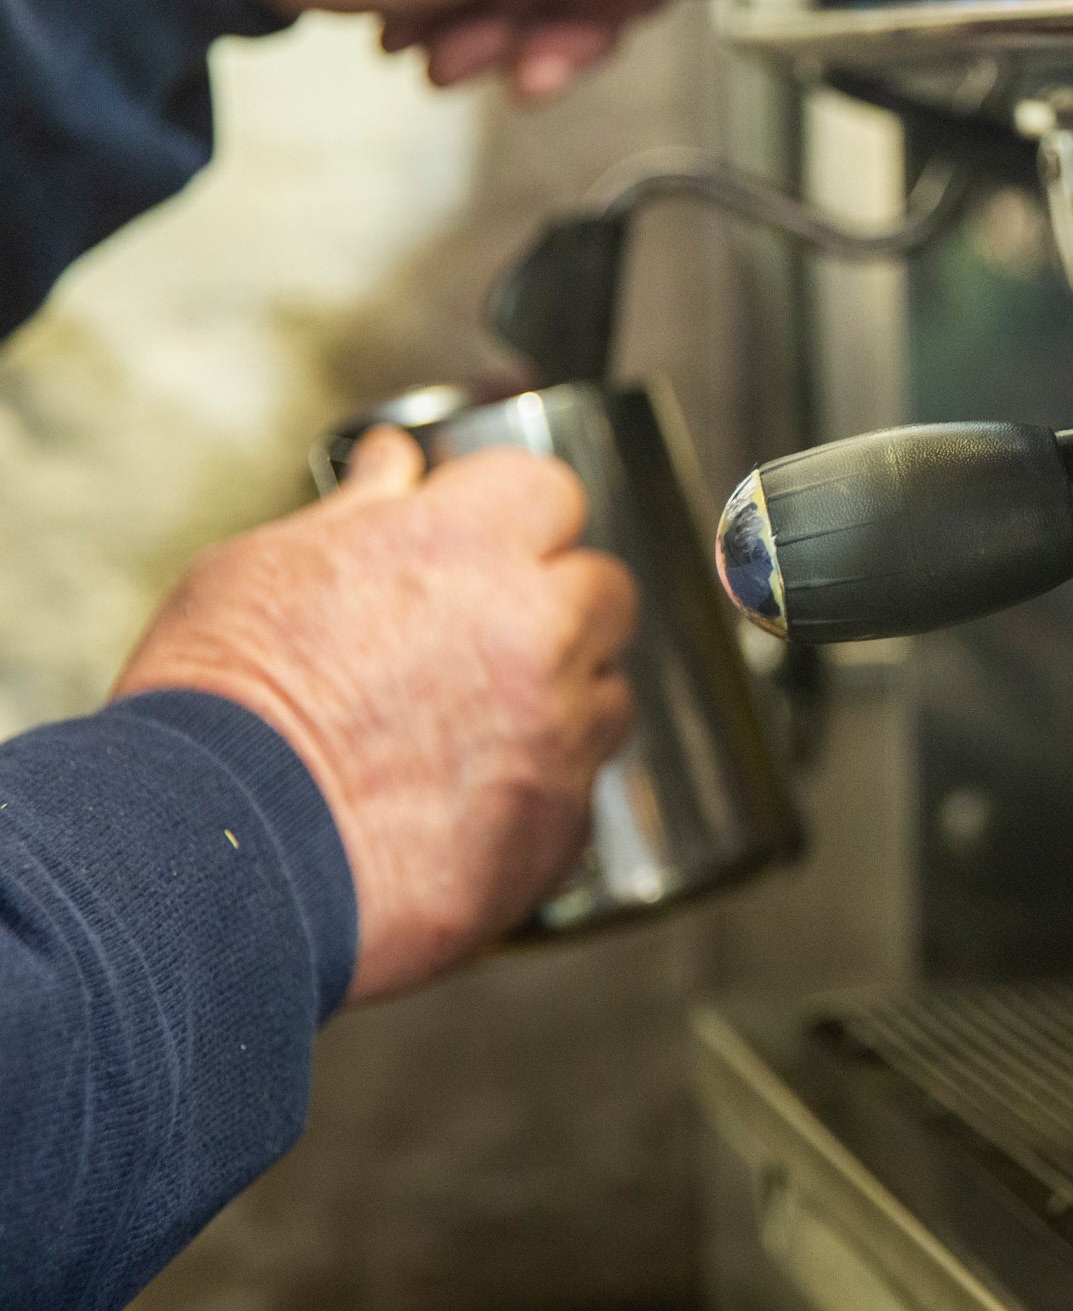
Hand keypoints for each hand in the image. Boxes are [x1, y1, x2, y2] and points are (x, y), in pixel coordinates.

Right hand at [114, 427, 636, 1002]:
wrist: (214, 857)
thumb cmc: (219, 709)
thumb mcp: (263, 570)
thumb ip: (360, 512)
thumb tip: (395, 464)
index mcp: (464, 547)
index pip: (548, 490)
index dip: (513, 515)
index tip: (483, 541)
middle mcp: (535, 630)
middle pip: (604, 587)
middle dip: (556, 603)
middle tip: (482, 637)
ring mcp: (558, 730)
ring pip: (609, 691)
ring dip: (563, 698)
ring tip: (468, 728)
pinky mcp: (560, 823)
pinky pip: (582, 788)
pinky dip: (540, 789)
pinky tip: (465, 801)